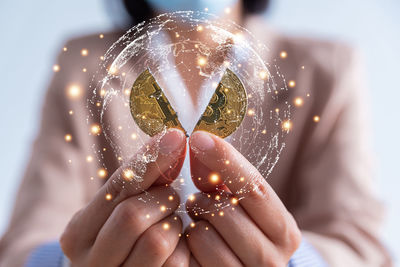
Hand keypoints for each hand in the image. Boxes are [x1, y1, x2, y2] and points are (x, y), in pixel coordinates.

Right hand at [60, 129, 190, 266]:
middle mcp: (90, 263)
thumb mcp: (116, 208)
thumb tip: (173, 139)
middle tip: (169, 198)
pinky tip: (177, 247)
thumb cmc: (119, 235)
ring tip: (170, 223)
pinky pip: (176, 264)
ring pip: (156, 241)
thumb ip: (139, 179)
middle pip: (132, 216)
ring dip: (173, 224)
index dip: (150, 160)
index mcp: (77, 234)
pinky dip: (183, 249)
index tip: (176, 137)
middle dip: (161, 200)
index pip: (116, 188)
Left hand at [185, 131, 300, 266]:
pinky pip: (188, 256)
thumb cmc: (242, 230)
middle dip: (204, 198)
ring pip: (202, 234)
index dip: (225, 159)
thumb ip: (223, 175)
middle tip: (202, 200)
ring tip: (201, 223)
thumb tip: (200, 143)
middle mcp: (272, 260)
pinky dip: (185, 244)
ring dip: (194, 222)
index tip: (199, 138)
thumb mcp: (243, 204)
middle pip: (225, 210)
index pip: (254, 188)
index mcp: (285, 231)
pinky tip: (194, 244)